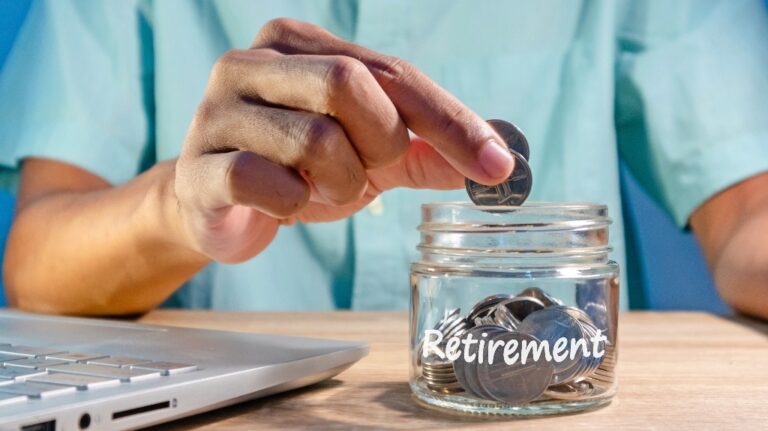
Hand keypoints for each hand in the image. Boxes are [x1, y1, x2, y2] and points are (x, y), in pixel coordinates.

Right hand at [174, 18, 513, 262]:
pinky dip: (295, 203)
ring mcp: (218, 111)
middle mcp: (252, 62)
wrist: (217, 204)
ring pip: (316, 139)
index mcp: (298, 43)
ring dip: (341, 181)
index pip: (394, 72)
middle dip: (379, 143)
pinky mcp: (199, 166)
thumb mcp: (367, 154)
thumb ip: (424, 150)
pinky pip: (267, 183)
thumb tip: (498, 159)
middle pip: (350, 84)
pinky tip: (285, 202)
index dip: (451, 120)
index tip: (497, 166)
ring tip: (322, 188)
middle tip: (367, 169)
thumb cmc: (296, 168)